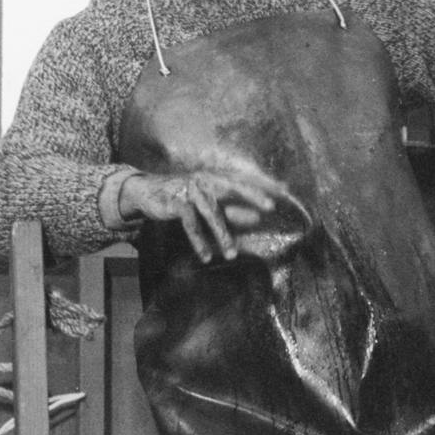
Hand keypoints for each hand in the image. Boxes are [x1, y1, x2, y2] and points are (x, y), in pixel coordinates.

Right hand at [117, 170, 286, 261]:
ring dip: (223, 234)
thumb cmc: (185, 196)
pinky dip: (199, 241)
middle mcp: (206, 179)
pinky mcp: (175, 202)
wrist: (148, 192)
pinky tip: (206, 257)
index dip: (265, 184)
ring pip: (212, 212)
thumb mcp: (211, 203)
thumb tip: (257, 218)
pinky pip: (190, 223)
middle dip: (252, 194)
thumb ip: (232, 209)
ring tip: (231, 255)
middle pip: (233, 185)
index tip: (286, 190)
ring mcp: (190, 190)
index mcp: (217, 177)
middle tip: (270, 206)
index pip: (246, 179)